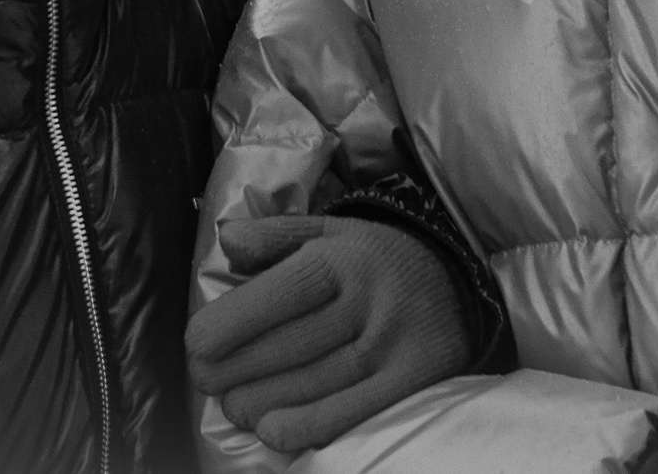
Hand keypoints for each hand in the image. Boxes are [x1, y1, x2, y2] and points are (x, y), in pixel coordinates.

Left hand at [188, 214, 472, 452]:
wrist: (460, 280)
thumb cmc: (376, 257)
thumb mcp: (331, 229)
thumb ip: (275, 234)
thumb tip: (225, 241)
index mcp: (342, 257)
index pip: (281, 292)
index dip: (232, 323)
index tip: (198, 344)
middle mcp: (368, 300)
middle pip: (287, 347)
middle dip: (232, 370)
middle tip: (206, 379)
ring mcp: (390, 345)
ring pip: (310, 386)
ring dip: (257, 402)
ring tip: (233, 404)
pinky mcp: (410, 382)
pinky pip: (347, 413)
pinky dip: (302, 426)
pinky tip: (270, 428)